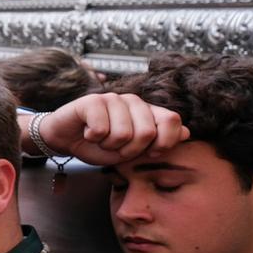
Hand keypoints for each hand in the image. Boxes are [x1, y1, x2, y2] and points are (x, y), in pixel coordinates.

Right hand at [38, 93, 188, 164]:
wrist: (65, 139)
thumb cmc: (98, 144)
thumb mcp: (131, 150)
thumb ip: (158, 142)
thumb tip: (187, 132)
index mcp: (147, 111)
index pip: (172, 120)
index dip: (164, 142)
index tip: (150, 153)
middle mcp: (133, 101)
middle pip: (147, 132)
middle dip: (129, 150)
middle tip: (115, 148)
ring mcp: (113, 99)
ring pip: (123, 133)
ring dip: (108, 146)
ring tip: (100, 140)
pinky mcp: (92, 101)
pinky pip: (101, 129)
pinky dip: (93, 138)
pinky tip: (87, 132)